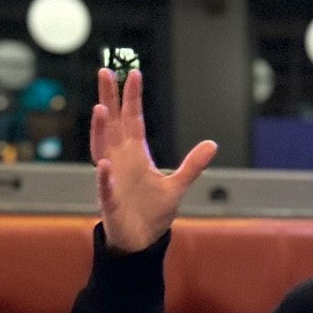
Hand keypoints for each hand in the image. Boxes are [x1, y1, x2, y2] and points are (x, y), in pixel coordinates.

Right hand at [90, 68, 216, 253]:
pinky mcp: (110, 201)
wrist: (140, 241)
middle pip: (112, 123)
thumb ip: (192, 165)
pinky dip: (103, 177)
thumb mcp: (177, 185)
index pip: (132, 119)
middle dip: (108, 98)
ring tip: (100, 109)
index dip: (132, 97)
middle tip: (105, 71)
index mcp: (135, 154)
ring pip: (101, 148)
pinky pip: (104, 188)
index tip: (134, 73)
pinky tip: (103, 164)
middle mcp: (119, 160)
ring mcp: (112, 178)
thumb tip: (212, 144)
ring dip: (99, 130)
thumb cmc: (153, 212)